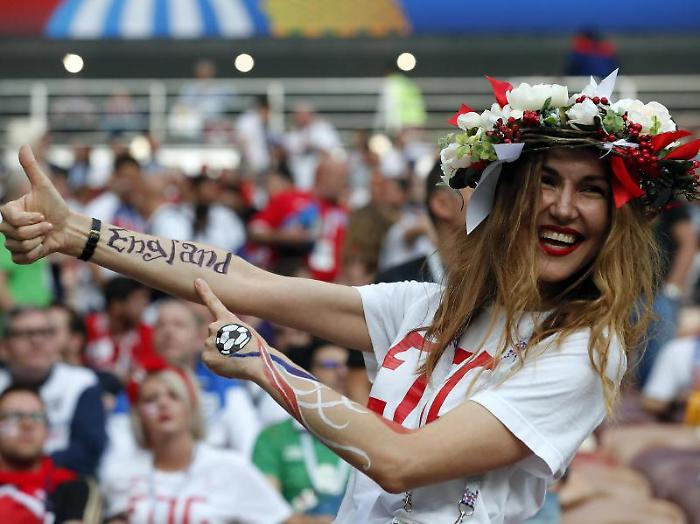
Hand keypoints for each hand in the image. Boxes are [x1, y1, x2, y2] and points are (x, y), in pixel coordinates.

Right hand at [0, 146, 70, 263]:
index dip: (29, 219)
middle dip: (37, 230)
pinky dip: (36, 254)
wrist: (69, 228)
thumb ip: (31, 168)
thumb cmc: (56, 207)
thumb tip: (23, 145)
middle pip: (15, 234)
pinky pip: (21, 259)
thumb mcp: (44, 186)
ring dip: (38, 241)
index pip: (11, 219)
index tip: (42, 215)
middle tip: (47, 225)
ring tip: (45, 235)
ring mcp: (12, 242)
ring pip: (19, 246)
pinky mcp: (20, 256)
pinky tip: (43, 246)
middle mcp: (7, 226)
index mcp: (8, 211)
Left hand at [194, 278, 264, 381]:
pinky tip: (229, 365)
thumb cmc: (257, 349)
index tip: (197, 280)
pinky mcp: (206, 356)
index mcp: (227, 318)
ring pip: (212, 347)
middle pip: (214, 334)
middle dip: (222, 341)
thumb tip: (217, 346)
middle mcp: (215, 327)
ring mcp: (209, 342)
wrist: (257, 363)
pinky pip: (210, 359)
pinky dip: (217, 363)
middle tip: (237, 349)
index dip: (204, 291)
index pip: (213, 302)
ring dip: (221, 353)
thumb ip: (229, 332)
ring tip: (235, 358)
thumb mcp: (246, 332)